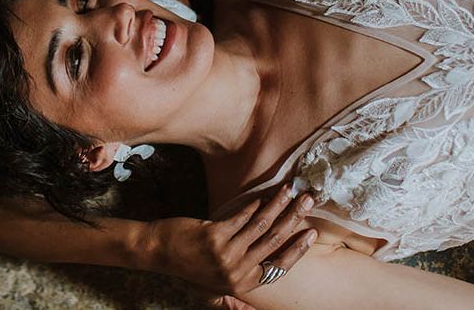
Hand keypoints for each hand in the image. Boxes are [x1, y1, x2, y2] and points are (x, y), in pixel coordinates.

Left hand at [144, 183, 316, 297]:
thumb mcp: (218, 281)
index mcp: (243, 283)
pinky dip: (255, 204)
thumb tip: (264, 284)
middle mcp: (237, 272)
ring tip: (289, 189)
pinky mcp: (214, 237)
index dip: (298, 249)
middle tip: (308, 199)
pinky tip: (264, 194)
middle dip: (294, 217)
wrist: (161, 253)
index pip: (279, 266)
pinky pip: (241, 218)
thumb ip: (242, 281)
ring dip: (278, 205)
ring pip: (261, 226)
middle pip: (275, 242)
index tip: (313, 232)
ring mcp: (226, 255)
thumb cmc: (192, 263)